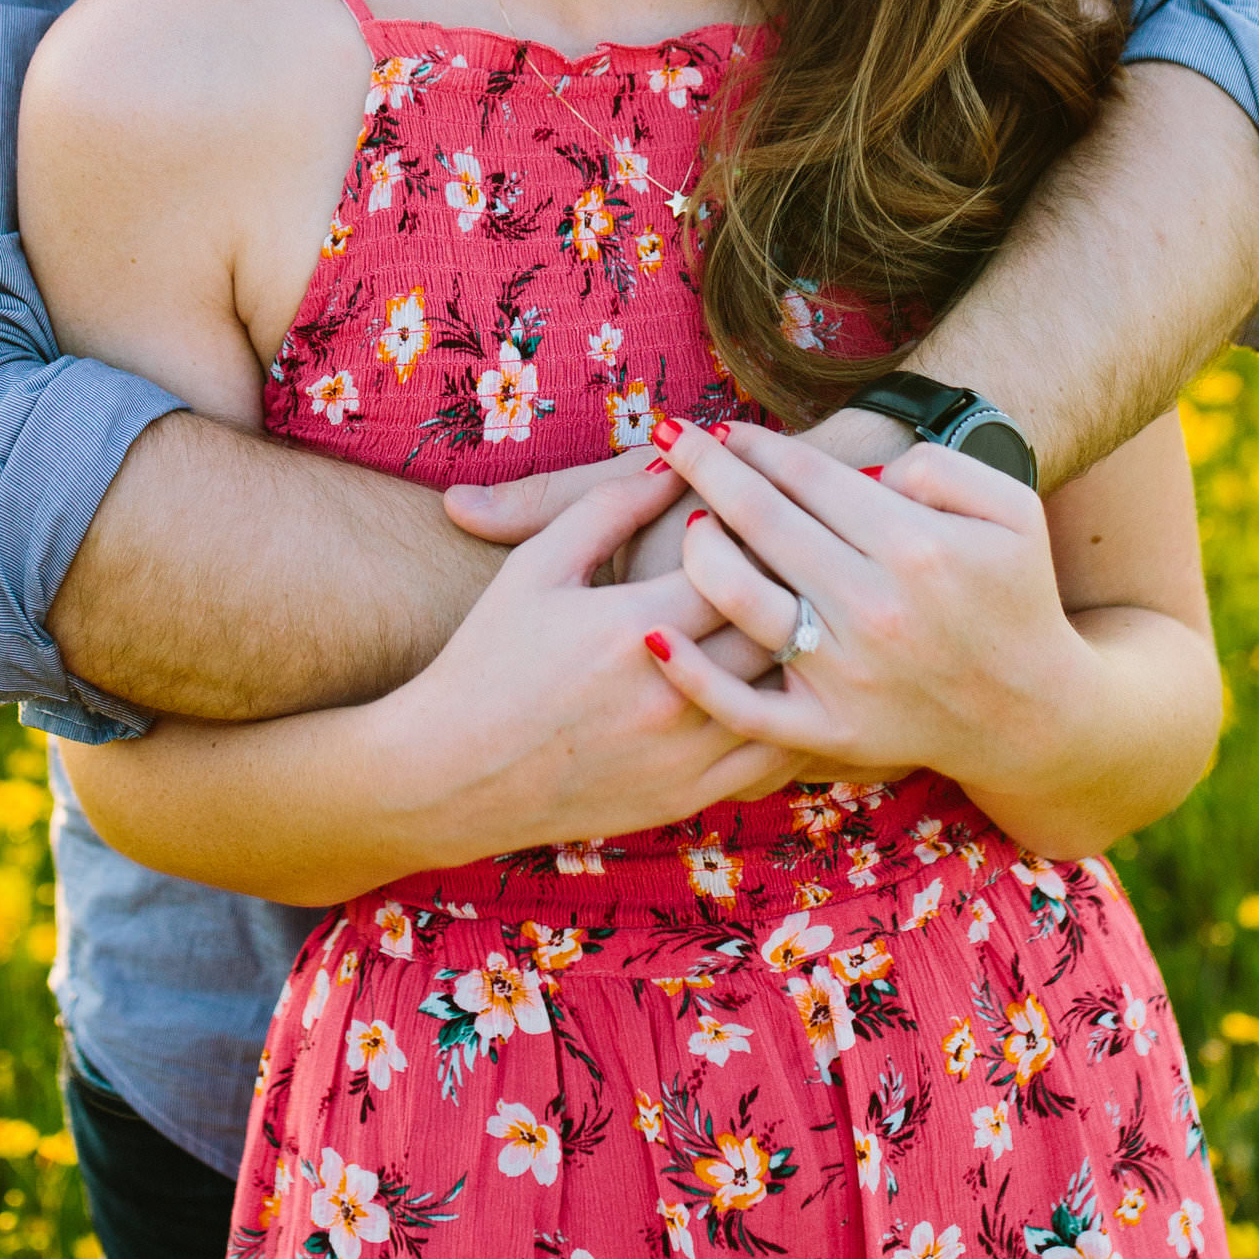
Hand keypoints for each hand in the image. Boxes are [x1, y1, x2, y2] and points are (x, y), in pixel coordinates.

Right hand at [398, 453, 809, 860]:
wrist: (452, 774)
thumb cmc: (487, 658)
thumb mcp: (537, 566)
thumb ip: (609, 507)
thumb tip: (676, 460)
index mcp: (634, 626)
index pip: (737, 561)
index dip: (754, 528)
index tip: (754, 511)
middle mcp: (671, 693)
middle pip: (774, 624)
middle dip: (790, 582)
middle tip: (799, 555)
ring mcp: (685, 753)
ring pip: (785, 691)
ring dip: (802, 648)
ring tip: (805, 613)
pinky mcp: (688, 798)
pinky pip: (773, 755)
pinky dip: (793, 716)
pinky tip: (790, 686)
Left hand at [638, 420, 1091, 820]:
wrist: (1030, 714)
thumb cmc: (1016, 597)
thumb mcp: (1011, 510)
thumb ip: (943, 468)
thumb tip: (869, 469)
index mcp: (914, 547)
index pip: (810, 478)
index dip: (758, 445)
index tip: (723, 426)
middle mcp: (873, 608)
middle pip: (764, 523)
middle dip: (707, 469)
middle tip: (670, 433)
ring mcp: (844, 675)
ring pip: (741, 599)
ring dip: (698, 547)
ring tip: (683, 516)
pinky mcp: (827, 731)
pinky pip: (743, 705)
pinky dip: (692, 673)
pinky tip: (654, 634)